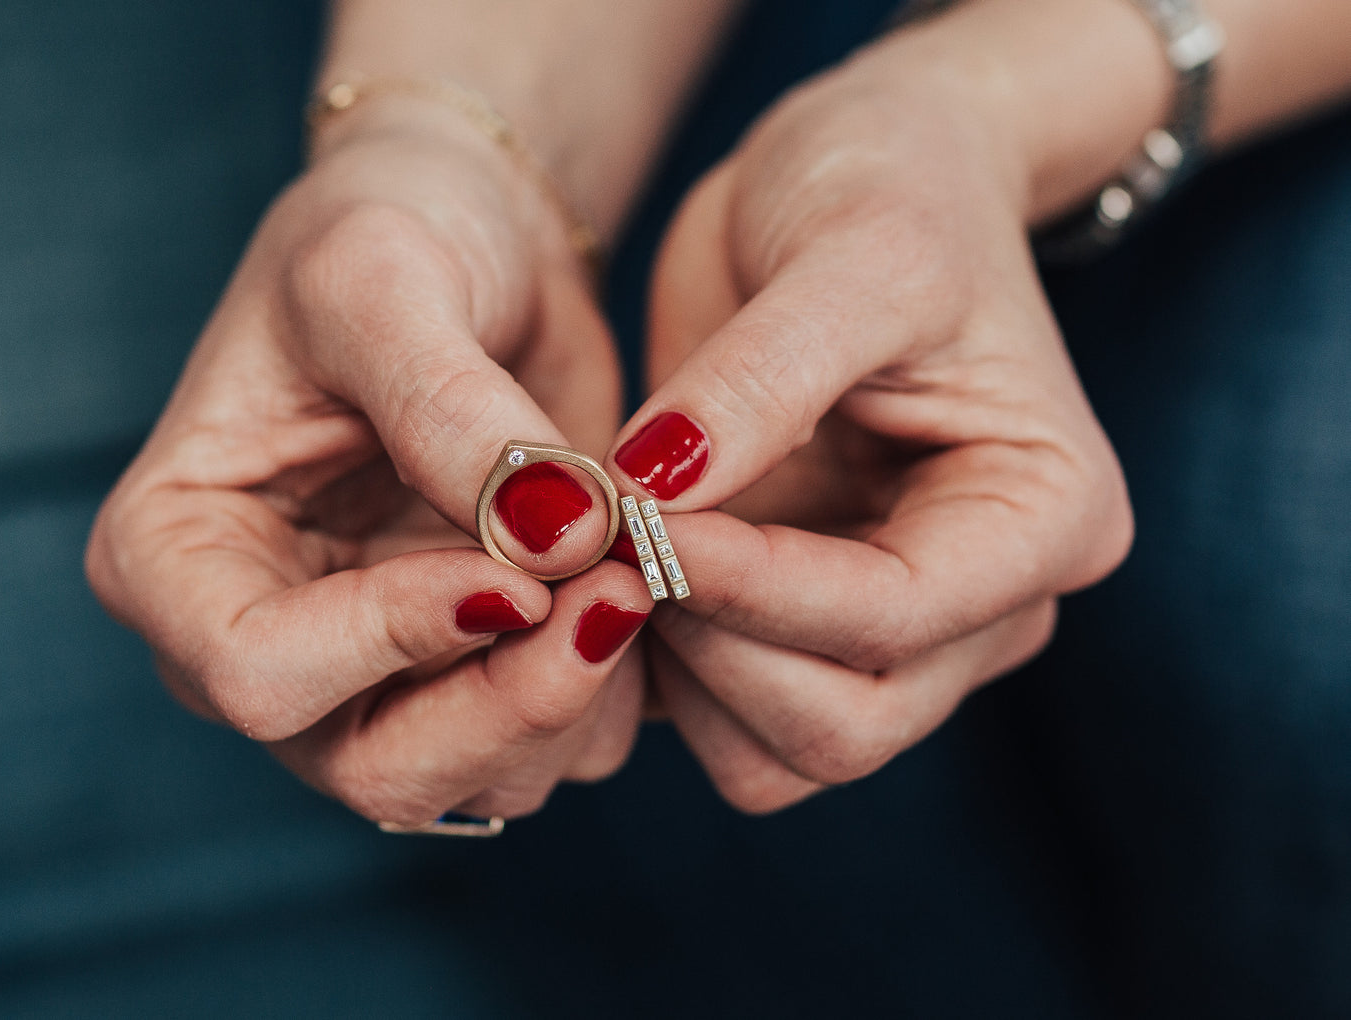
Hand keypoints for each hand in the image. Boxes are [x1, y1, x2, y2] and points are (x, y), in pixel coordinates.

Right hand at [87, 96, 650, 825]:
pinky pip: (559, 743)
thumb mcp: (382, 280)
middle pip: (376, 767)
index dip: (393, 640)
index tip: (520, 570)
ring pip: (483, 778)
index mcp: (178, 558)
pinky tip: (643, 581)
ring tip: (640, 564)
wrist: (471, 239)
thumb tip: (554, 540)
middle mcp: (267, 642)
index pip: (258, 673)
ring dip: (581, 694)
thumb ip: (447, 410)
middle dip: (514, 701)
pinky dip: (618, 687)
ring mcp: (375, 675)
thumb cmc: (387, 233)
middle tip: (624, 591)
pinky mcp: (476, 673)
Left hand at [608, 40, 1132, 811]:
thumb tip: (654, 495)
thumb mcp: (851, 253)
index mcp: (1041, 517)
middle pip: (846, 726)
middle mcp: (985, 603)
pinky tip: (616, 572)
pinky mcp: (803, 625)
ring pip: (779, 755)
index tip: (640, 519)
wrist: (858, 174)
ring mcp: (894, 629)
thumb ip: (761, 381)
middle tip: (614, 541)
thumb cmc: (887, 188)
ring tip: (612, 552)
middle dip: (714, 652)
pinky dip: (659, 678)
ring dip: (677, 680)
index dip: (756, 587)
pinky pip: (724, 718)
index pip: (897, 616)